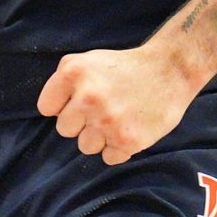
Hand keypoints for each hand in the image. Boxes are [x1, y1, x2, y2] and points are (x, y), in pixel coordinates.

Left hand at [37, 45, 201, 165]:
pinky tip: (129, 128)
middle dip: (80, 122)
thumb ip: (64, 82)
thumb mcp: (88, 60)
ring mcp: (108, 121)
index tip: (77, 101)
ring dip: (99, 137)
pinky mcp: (127, 140)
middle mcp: (88, 98)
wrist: (169, 70)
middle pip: (64, 130)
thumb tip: (53, 111)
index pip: (47, 108)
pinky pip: (109, 157)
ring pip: (85, 146)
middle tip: (101, 110)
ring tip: (117, 118)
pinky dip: (119, 147)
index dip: (62, 106)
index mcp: (73, 73)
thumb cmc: (125, 67)